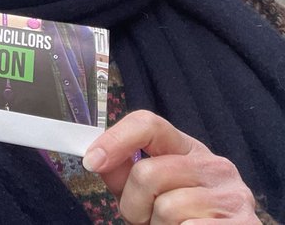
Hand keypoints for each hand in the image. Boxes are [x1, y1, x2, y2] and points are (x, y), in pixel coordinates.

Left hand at [83, 109, 257, 222]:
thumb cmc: (180, 220)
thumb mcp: (148, 193)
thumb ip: (123, 174)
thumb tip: (95, 158)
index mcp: (188, 150)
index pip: (148, 124)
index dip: (115, 139)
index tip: (91, 161)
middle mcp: (214, 165)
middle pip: (148, 172)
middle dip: (134, 205)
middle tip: (146, 219)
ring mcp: (233, 195)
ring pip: (166, 207)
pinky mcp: (245, 224)